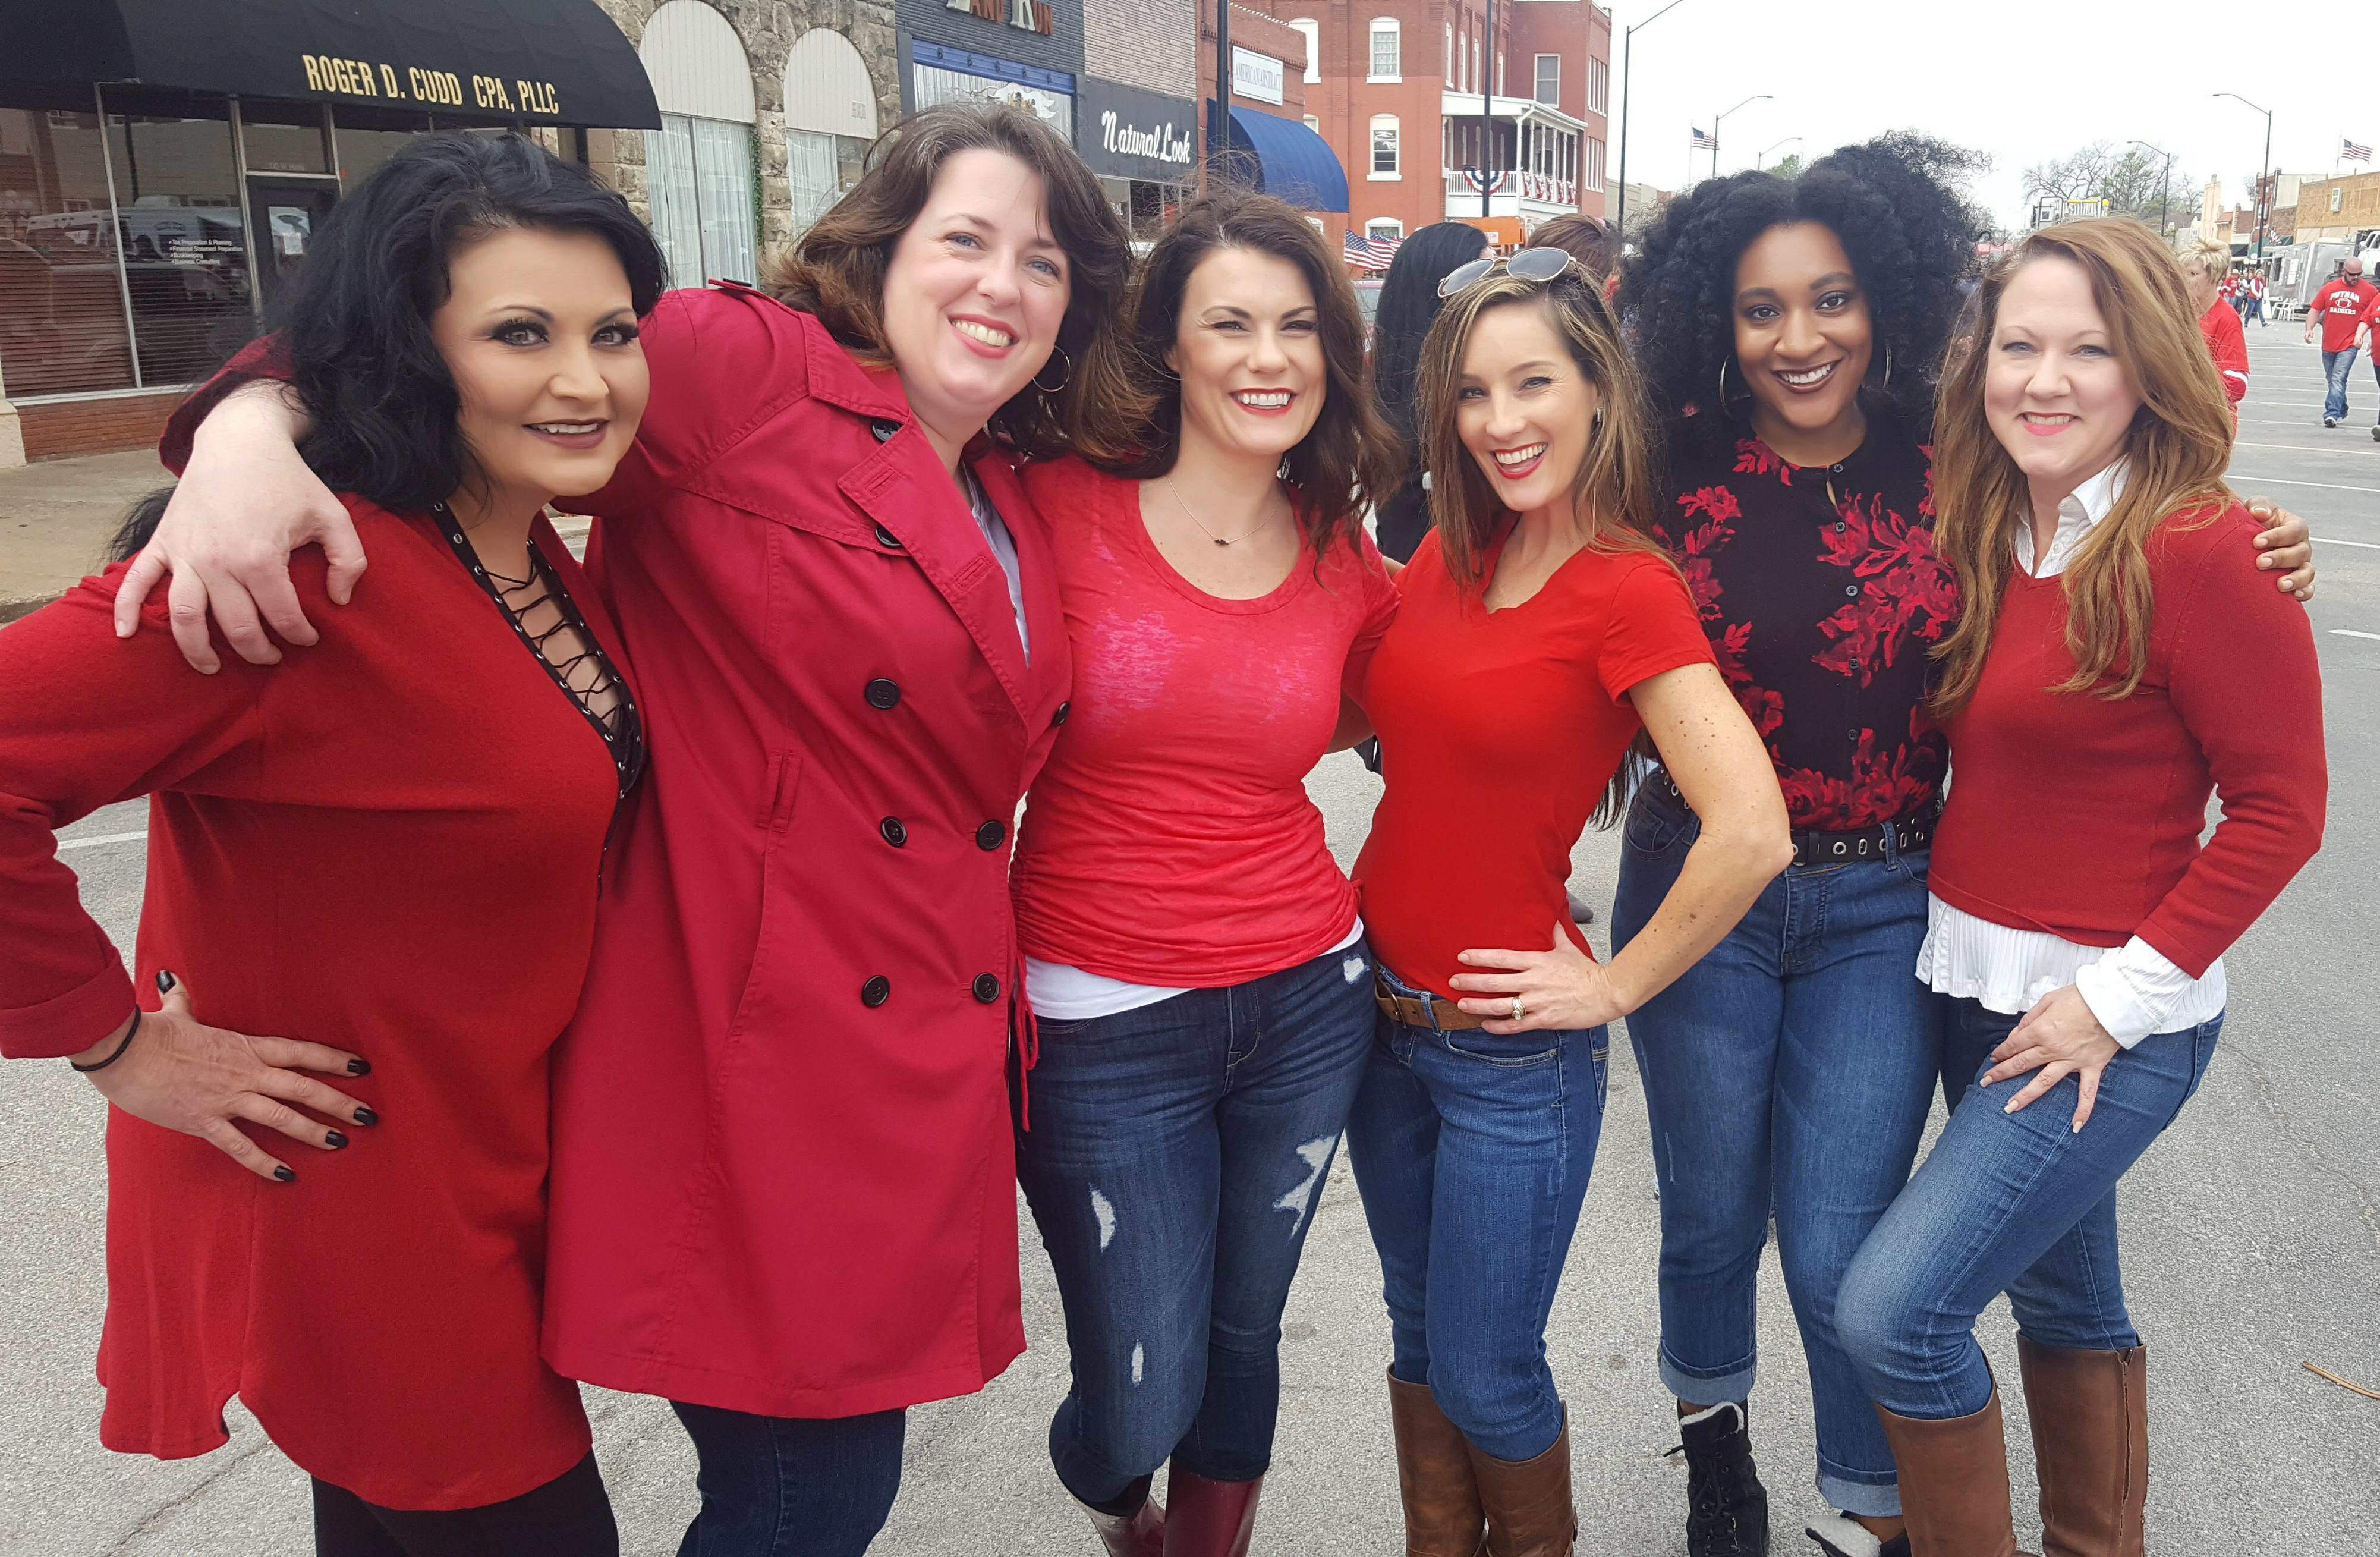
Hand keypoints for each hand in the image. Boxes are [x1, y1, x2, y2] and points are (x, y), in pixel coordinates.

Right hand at [78, 974, 376, 1181]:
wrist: (122, 1052)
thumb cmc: (149, 1033)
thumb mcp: (175, 1014)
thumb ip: (183, 1001)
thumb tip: (173, 980)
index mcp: (245, 1047)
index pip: (300, 1052)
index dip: (333, 1059)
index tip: (362, 1068)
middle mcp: (244, 1073)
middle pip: (303, 1086)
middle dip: (339, 1101)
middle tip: (369, 1115)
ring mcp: (227, 1098)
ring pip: (281, 1116)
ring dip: (313, 1131)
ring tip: (341, 1143)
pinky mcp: (205, 1121)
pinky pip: (240, 1146)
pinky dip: (264, 1163)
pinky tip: (286, 1176)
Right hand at [112, 384, 359, 673]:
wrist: (239, 440)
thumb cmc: (288, 479)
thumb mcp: (333, 515)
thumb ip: (351, 560)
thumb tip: (339, 600)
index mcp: (260, 558)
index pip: (282, 616)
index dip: (301, 635)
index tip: (308, 639)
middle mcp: (217, 562)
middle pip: (235, 628)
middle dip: (258, 651)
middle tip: (271, 657)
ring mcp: (185, 554)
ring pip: (183, 618)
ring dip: (196, 650)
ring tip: (213, 668)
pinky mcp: (162, 542)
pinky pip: (136, 581)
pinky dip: (126, 609)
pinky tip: (126, 635)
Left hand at [1448, 920, 1625, 1033]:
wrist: (1607, 993)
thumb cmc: (1588, 970)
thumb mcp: (1569, 946)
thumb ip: (1555, 932)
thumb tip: (1552, 913)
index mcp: (1537, 961)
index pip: (1501, 957)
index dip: (1479, 957)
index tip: (1462, 957)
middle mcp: (1533, 981)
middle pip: (1494, 981)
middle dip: (1470, 982)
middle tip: (1453, 982)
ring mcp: (1537, 1001)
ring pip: (1500, 1005)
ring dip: (1478, 1006)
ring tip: (1462, 1005)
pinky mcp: (1544, 1019)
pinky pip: (1516, 1025)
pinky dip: (1498, 1026)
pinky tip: (1486, 1025)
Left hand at [1981, 986, 2119, 1132]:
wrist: (2113, 1000)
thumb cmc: (2081, 997)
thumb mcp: (2048, 1000)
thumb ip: (2031, 1018)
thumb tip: (2017, 1033)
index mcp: (2040, 1030)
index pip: (2014, 1045)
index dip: (2001, 1052)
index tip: (1994, 1059)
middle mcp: (2053, 1048)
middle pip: (2021, 1064)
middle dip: (2001, 1074)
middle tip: (1986, 1083)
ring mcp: (2072, 1060)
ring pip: (2044, 1082)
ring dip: (2025, 1096)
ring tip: (2009, 1108)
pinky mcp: (2092, 1066)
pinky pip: (2087, 1093)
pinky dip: (2083, 1111)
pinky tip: (2076, 1127)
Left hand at [2245, 499, 2315, 600]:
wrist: (2247, 546)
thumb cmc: (2254, 524)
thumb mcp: (2256, 509)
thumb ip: (2259, 506)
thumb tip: (2260, 513)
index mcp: (2294, 527)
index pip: (2294, 530)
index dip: (2277, 536)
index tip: (2256, 542)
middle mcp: (2301, 547)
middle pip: (2300, 552)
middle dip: (2280, 558)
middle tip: (2260, 563)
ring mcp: (2302, 565)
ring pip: (2307, 572)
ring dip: (2295, 579)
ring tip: (2279, 585)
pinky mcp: (2299, 583)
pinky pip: (2309, 589)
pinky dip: (2304, 593)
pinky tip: (2294, 597)